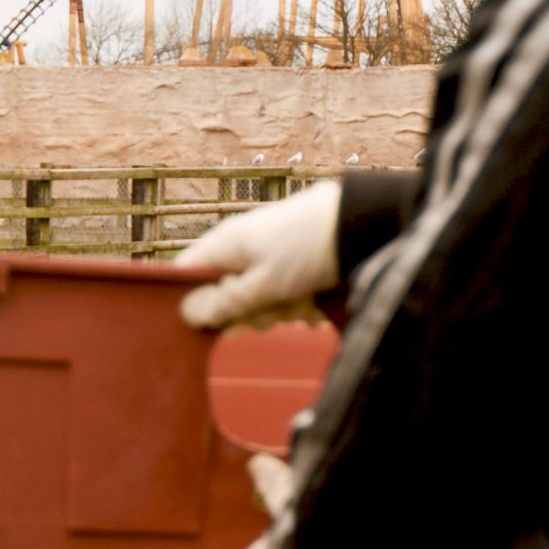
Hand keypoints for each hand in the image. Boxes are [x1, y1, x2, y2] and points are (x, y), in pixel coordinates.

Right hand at [177, 182, 341, 329]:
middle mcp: (241, 249)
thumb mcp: (263, 284)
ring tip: (304, 298)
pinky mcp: (291, 266)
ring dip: (281, 309)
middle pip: (226, 296)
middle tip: (274, 307)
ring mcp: (267, 257)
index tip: (217, 323)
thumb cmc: (307, 249)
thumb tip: (188, 314)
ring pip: (258, 301)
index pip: (186, 274)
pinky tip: (316, 300)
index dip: (193, 303)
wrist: (362, 225)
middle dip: (251, 312)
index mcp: (224, 245)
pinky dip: (298, 303)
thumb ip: (225, 303)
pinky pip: (282, 296)